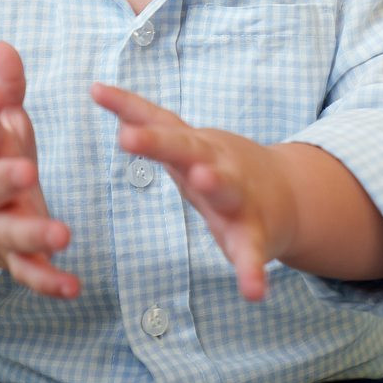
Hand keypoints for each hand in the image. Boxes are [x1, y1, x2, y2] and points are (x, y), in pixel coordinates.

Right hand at [0, 42, 79, 297]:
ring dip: (36, 235)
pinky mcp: (14, 256)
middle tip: (28, 171)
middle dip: (7, 179)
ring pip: (12, 235)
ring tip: (64, 234)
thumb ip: (5, 85)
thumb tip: (2, 45)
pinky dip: (48, 282)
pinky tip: (73, 285)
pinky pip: (29, 273)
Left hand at [91, 82, 295, 300]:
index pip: (156, 120)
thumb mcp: (186, 143)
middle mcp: (216, 163)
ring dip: (214, 182)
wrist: (288, 193)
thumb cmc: (221, 167)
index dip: (125, 105)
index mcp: (194, 146)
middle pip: (185, 148)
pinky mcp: (257, 233)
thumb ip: (147, 124)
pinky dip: (252, 270)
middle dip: (156, 142)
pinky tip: (253, 292)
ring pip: (225, 188)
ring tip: (202, 179)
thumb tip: (100, 92)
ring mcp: (239, 197)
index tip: (95, 90)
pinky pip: (253, 253)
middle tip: (127, 137)